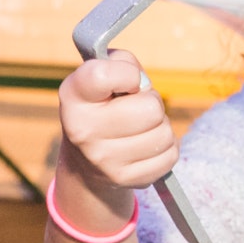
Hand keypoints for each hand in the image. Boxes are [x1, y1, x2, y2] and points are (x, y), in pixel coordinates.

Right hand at [58, 50, 178, 188]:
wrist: (85, 160)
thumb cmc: (103, 104)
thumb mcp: (103, 74)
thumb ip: (123, 63)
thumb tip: (142, 83)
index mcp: (73, 95)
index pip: (103, 75)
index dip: (128, 73)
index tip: (129, 80)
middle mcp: (82, 129)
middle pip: (151, 108)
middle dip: (151, 103)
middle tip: (135, 107)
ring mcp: (102, 159)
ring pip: (164, 133)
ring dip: (160, 127)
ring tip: (140, 127)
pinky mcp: (123, 179)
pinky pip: (170, 156)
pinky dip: (164, 150)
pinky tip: (144, 147)